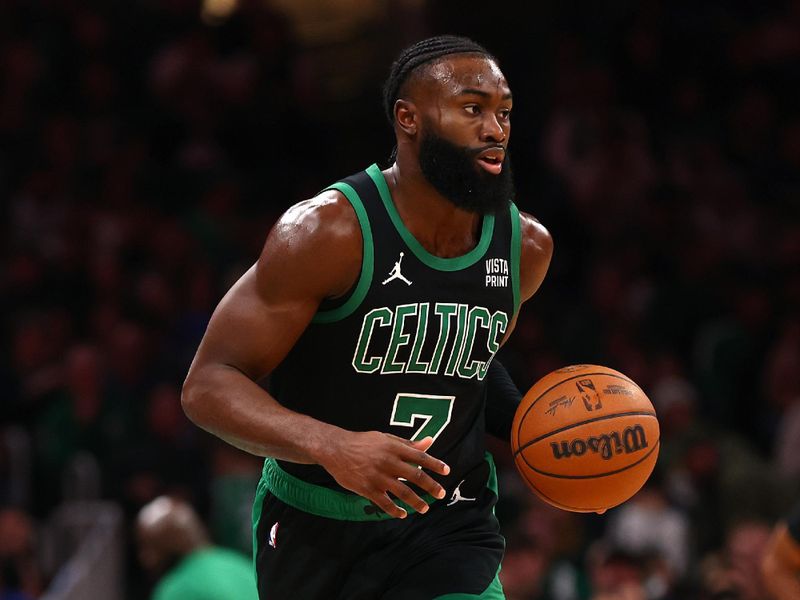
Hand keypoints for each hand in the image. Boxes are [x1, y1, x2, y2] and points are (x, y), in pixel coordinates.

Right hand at [316, 431, 449, 518]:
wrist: (335, 449)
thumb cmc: (363, 442)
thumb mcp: (386, 439)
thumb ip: (408, 443)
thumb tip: (430, 441)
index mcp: (393, 448)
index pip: (420, 457)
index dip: (435, 464)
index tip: (447, 471)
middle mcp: (388, 462)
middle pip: (415, 476)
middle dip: (431, 486)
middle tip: (441, 494)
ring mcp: (377, 476)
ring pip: (403, 492)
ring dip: (416, 502)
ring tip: (425, 508)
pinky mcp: (367, 489)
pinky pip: (385, 503)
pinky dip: (395, 510)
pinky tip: (402, 514)